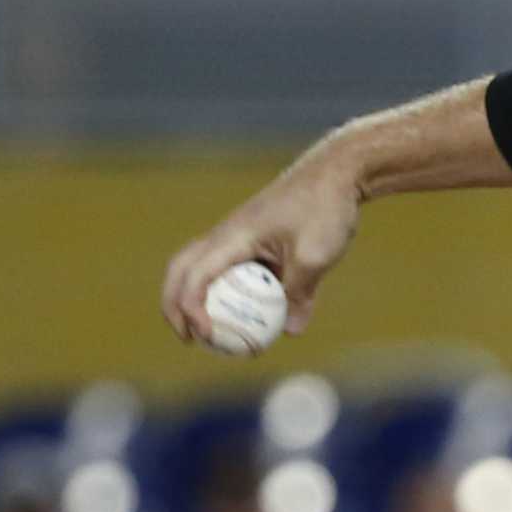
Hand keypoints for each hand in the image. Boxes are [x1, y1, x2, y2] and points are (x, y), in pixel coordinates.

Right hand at [161, 156, 361, 344]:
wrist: (337, 172)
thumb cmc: (325, 208)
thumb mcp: (317, 256)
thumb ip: (300, 294)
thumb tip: (292, 331)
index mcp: (233, 237)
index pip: (195, 276)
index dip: (191, 310)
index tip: (207, 335)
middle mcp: (226, 234)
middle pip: (180, 270)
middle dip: (174, 305)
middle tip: (188, 338)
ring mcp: (237, 234)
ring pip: (198, 266)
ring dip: (194, 297)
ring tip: (209, 331)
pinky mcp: (253, 238)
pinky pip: (226, 266)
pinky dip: (224, 289)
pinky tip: (247, 312)